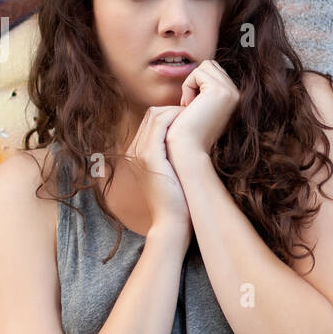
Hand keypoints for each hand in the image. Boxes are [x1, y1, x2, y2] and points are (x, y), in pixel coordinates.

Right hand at [124, 105, 190, 235]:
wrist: (172, 223)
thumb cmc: (179, 200)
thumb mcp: (174, 172)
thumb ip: (175, 154)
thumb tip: (193, 139)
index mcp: (138, 153)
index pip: (153, 120)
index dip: (174, 115)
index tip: (195, 119)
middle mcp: (134, 150)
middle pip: (153, 114)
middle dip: (176, 110)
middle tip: (198, 115)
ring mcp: (139, 152)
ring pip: (156, 115)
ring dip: (178, 112)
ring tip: (197, 118)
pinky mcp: (149, 156)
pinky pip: (160, 124)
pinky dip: (176, 119)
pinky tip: (193, 124)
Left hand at [165, 59, 239, 162]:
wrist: (188, 148)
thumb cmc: (189, 130)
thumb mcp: (203, 107)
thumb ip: (207, 90)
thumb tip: (203, 67)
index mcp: (236, 98)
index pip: (215, 72)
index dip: (199, 85)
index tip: (195, 108)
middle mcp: (237, 94)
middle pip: (211, 65)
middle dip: (196, 81)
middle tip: (191, 106)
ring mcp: (231, 92)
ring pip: (205, 66)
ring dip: (192, 83)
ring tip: (191, 106)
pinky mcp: (220, 90)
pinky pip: (198, 72)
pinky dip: (188, 87)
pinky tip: (189, 106)